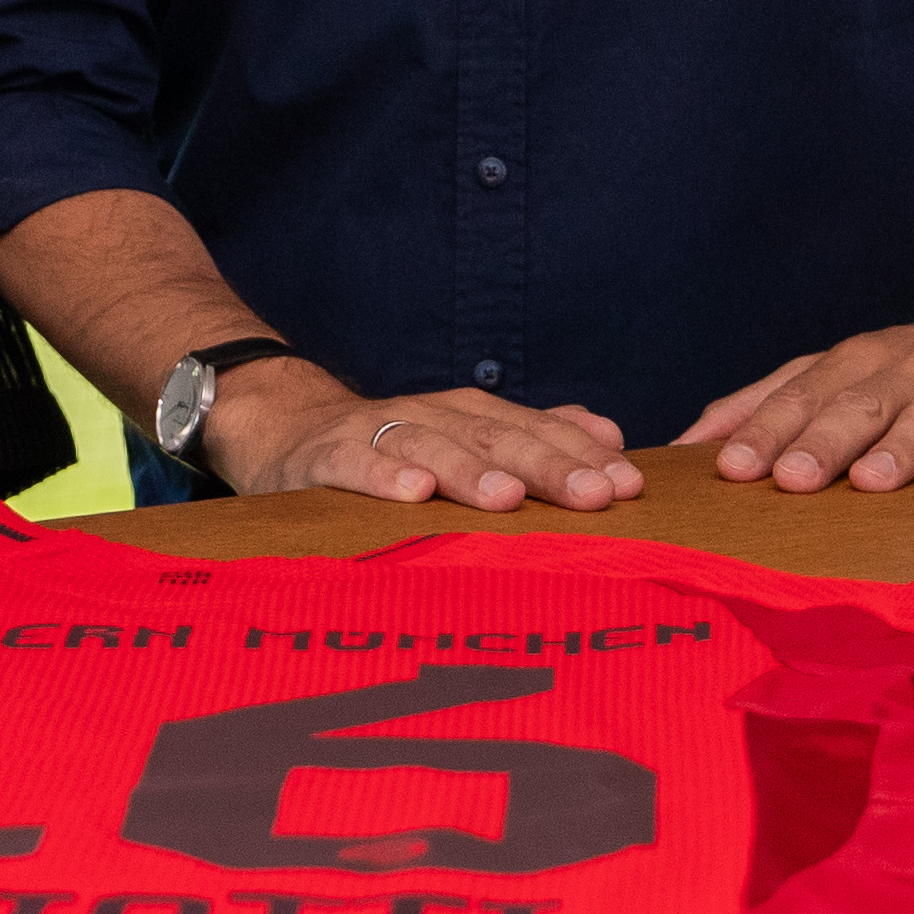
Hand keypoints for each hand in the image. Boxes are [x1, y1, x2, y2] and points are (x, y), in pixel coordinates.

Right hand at [210, 359, 643, 512]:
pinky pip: (355, 465)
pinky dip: (382, 477)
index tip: (631, 485)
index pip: (539, 431)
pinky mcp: (325, 457)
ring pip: (432, 447)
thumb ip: (535, 435)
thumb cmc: (391, 446)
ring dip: (472, 470)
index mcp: (472, 416)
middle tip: (594, 495)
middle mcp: (433, 417)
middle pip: (497, 437)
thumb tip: (611, 436)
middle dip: (548, 465)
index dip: (584, 456)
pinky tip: (411, 494)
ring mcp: (378, 435)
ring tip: (508, 498)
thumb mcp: (465, 435)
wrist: (281, 425)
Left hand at [677, 304, 913, 492]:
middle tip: (788, 480)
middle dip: (821, 441)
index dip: (765, 431)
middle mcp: (906, 370)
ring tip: (873, 480)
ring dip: (901, 447)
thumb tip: (688, 443)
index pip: (801, 397)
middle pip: (858, 406)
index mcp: (855, 364)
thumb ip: (766, 403)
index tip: (728, 468)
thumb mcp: (840, 372)